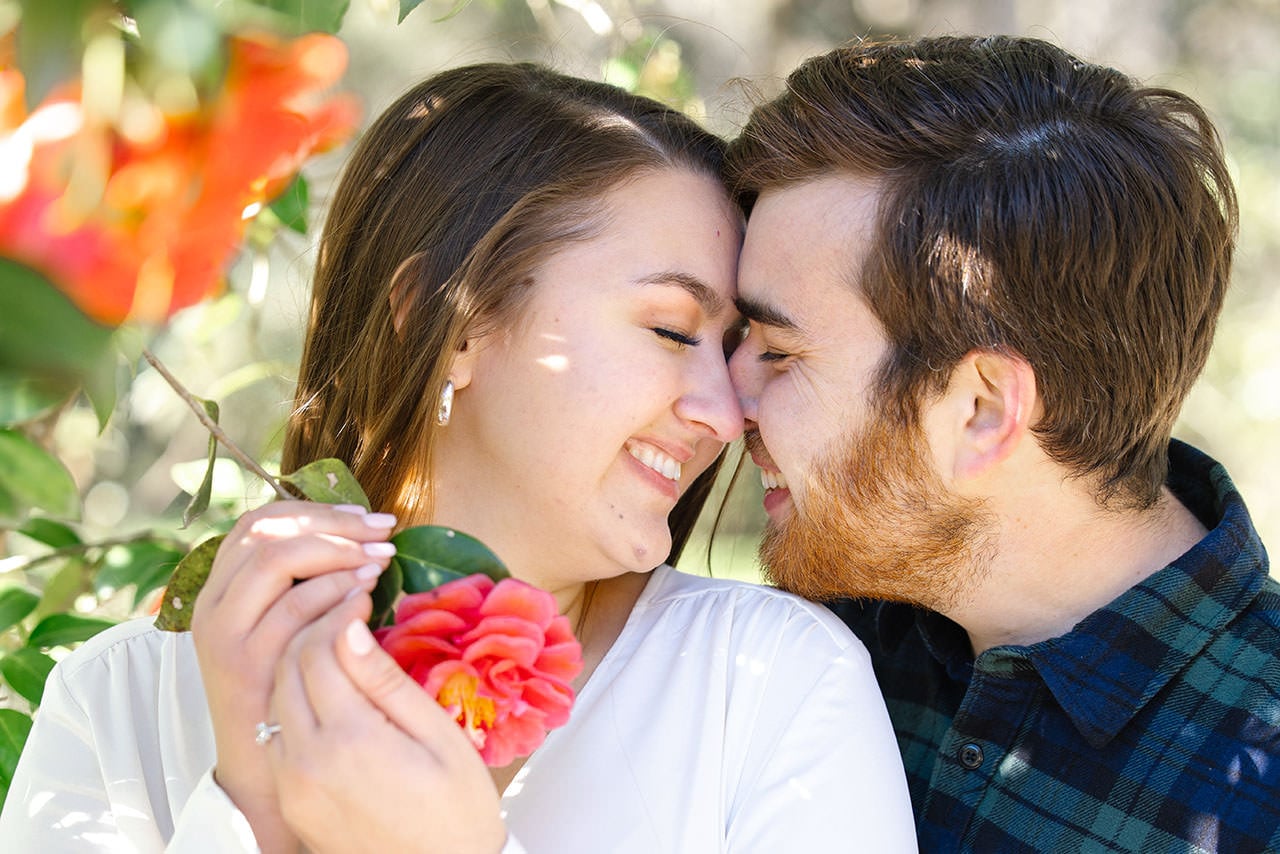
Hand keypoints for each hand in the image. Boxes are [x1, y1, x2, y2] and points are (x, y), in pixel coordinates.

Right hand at [190, 500, 396, 852]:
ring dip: (338, 552)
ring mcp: (224, 632)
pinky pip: (292, 606)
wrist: (266, 763)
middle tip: (383, 532)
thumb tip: (360, 533)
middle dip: (332, 524)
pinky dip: (334, 590)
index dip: (317, 510)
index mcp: (222, 587)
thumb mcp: (292, 627)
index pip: (262, 521)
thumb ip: (308, 582)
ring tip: (382, 559)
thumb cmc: (294, 687)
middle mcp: (214, 603)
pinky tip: (368, 592)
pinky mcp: (244, 661)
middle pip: (268, 532)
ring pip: (277, 560)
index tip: (368, 516)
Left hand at [266, 593, 505, 853]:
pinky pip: (278, 733)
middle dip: (314, 628)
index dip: (338, 612)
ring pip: (276, 697)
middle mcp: (305, 761)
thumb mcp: (439, 736)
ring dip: (300, 662)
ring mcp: (292, 783)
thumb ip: (387, 682)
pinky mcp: (291, 799)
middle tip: (348, 608)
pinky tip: (329, 691)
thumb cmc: (456, 809)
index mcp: (348, 739)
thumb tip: (349, 629)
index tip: (363, 595)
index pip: (318, 649)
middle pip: (287, 668)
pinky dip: (295, 700)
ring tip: (339, 644)